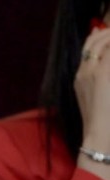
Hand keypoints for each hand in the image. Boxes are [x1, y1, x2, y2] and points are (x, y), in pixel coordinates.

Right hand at [75, 24, 109, 177]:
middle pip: (95, 40)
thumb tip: (100, 56)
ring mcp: (92, 71)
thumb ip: (98, 79)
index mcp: (80, 78)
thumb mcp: (96, 98)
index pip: (89, 46)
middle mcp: (83, 72)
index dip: (103, 37)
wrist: (100, 136)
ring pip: (105, 41)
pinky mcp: (104, 73)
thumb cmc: (103, 121)